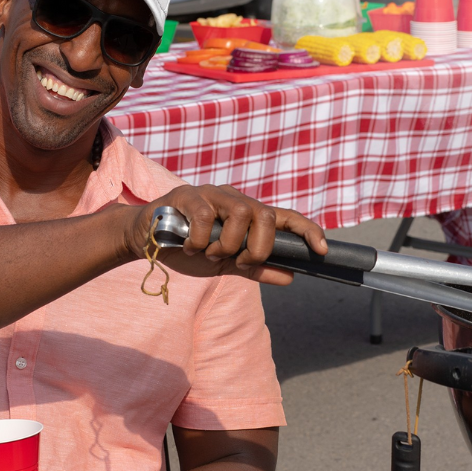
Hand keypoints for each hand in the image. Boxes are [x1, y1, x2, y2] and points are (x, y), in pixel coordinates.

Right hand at [125, 184, 326, 285]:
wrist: (148, 241)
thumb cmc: (189, 248)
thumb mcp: (225, 264)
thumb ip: (255, 269)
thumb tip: (291, 276)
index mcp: (247, 214)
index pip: (285, 217)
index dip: (308, 230)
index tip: (323, 251)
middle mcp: (235, 198)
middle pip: (265, 215)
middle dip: (258, 247)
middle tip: (238, 261)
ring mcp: (212, 194)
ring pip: (242, 213)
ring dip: (228, 244)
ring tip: (209, 254)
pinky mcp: (188, 194)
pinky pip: (207, 216)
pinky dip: (201, 239)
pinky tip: (190, 247)